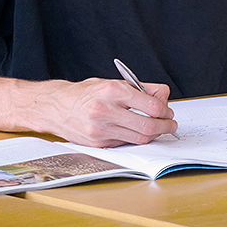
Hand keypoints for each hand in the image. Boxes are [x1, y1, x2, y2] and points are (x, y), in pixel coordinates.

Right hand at [48, 80, 175, 147]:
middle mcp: (105, 111)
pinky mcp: (98, 143)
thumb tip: (164, 96)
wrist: (55, 107)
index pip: (151, 106)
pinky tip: (138, 131)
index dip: (165, 110)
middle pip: (148, 126)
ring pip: (139, 138)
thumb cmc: (86, 93)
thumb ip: (141, 89)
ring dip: (154, 134)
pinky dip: (136, 138)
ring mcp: (100, 129)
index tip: (167, 110)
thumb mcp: (113, 82)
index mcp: (112, 91)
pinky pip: (126, 142)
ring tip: (158, 128)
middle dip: (165, 126)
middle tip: (170, 123)